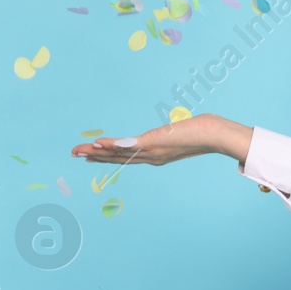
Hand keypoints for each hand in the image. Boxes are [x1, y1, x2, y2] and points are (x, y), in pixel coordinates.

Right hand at [70, 113, 246, 166]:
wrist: (217, 135)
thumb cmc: (203, 132)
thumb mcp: (180, 134)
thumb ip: (168, 135)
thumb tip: (166, 132)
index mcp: (155, 155)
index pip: (125, 157)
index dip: (104, 157)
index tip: (87, 156)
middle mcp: (152, 156)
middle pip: (117, 157)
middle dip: (94, 156)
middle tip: (73, 153)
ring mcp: (154, 151)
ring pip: (120, 153)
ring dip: (98, 151)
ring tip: (80, 150)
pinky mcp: (157, 142)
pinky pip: (132, 145)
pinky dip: (115, 144)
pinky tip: (100, 144)